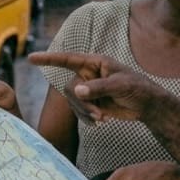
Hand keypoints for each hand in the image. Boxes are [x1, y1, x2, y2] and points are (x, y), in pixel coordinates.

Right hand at [27, 51, 166, 122]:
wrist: (147, 105)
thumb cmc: (137, 88)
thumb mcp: (120, 86)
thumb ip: (98, 87)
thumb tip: (77, 90)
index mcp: (95, 63)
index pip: (68, 59)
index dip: (49, 58)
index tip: (31, 58)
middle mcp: (88, 74)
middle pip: (70, 87)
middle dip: (81, 102)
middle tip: (97, 112)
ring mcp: (89, 89)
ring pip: (73, 101)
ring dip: (85, 112)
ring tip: (102, 118)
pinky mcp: (91, 103)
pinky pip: (79, 111)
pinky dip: (87, 118)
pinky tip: (101, 121)